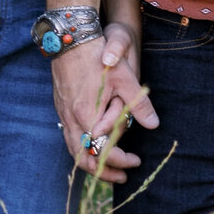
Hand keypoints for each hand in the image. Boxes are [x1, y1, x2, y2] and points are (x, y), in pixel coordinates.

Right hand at [51, 23, 158, 183]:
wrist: (70, 36)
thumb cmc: (98, 55)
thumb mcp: (124, 78)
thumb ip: (139, 104)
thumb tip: (154, 125)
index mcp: (87, 115)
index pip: (102, 152)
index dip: (120, 161)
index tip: (135, 161)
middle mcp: (71, 119)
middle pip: (83, 158)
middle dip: (103, 171)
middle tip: (122, 176)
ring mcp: (63, 113)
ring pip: (73, 149)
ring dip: (91, 161)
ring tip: (108, 166)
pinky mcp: (60, 106)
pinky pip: (69, 137)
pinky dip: (82, 148)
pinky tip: (93, 144)